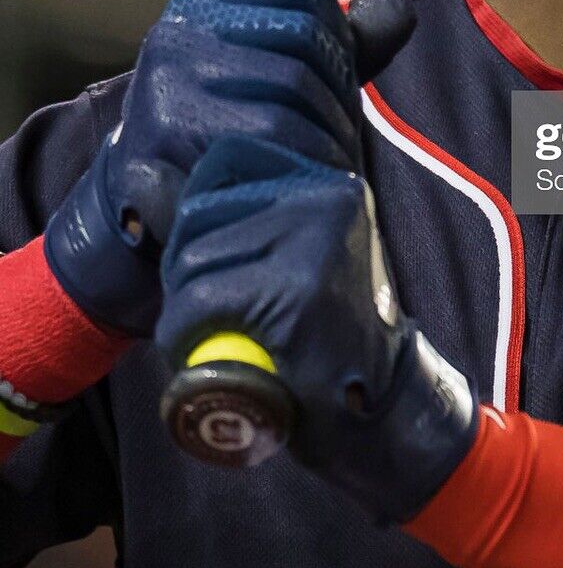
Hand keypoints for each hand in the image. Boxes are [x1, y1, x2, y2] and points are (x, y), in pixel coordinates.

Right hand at [43, 0, 411, 337]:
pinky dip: (301, 165)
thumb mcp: (282, 76)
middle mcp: (178, 38)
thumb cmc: (229, 130)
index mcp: (202, 9)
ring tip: (327, 162)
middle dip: (338, 92)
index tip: (339, 75)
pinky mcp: (168, 144)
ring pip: (291, 97)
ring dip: (327, 135)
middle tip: (340, 133)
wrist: (154, 205)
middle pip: (303, 44)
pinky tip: (304, 182)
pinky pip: (267, 145)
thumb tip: (400, 6)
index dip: (338, 34)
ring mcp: (167, 89)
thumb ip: (341, 43)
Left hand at [156, 135, 477, 523]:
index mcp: (333, 188)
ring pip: (193, 259)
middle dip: (182, 265)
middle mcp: (327, 203)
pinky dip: (180, 330)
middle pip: (201, 213)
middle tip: (194, 306)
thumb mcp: (319, 255)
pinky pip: (199, 302)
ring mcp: (313, 246)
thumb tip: (185, 196)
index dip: (197, 205)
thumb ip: (275, 221)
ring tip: (196, 330)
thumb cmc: (336, 336)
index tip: (198, 250)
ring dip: (179, 302)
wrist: (378, 409)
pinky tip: (189, 350)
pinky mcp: (294, 294)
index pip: (232, 159)